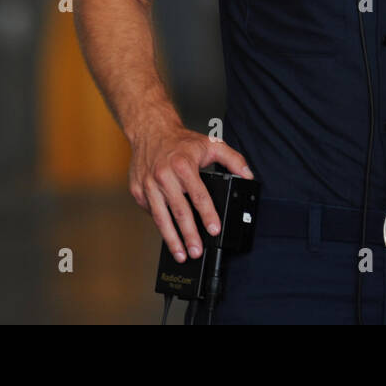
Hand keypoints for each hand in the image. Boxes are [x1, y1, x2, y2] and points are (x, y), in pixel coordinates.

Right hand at [129, 122, 253, 264]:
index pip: (198, 194)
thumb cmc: (181, 141)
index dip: (208, 214)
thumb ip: (233, 159)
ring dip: (172, 239)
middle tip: (197, 251)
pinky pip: (151, 212)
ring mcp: (148, 185)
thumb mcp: (211, 143)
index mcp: (183, 165)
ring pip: (161, 218)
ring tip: (182, 255)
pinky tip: (169, 235)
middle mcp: (163, 176)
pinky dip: (160, 225)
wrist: (150, 131)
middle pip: (179, 211)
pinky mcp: (137, 191)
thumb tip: (248, 176)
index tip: (214, 229)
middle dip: (189, 235)